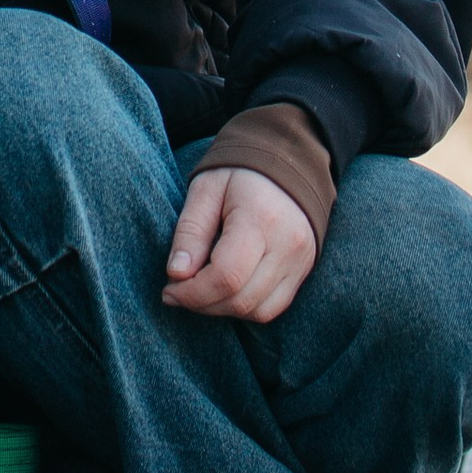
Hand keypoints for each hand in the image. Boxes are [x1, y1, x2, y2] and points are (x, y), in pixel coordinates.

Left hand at [162, 164, 316, 323]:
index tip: (169, 290)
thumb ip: (190, 231)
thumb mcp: (205, 189)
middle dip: (202, 304)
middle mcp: (287, 245)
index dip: (193, 293)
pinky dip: (245, 308)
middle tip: (177, 292)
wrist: (289, 162)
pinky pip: (274, 307)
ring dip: (222, 310)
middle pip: (242, 299)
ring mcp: (300, 261)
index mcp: (260, 219)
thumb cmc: (240, 173)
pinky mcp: (302, 271)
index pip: (227, 276)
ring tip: (199, 291)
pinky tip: (225, 292)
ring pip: (259, 310)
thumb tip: (176, 274)